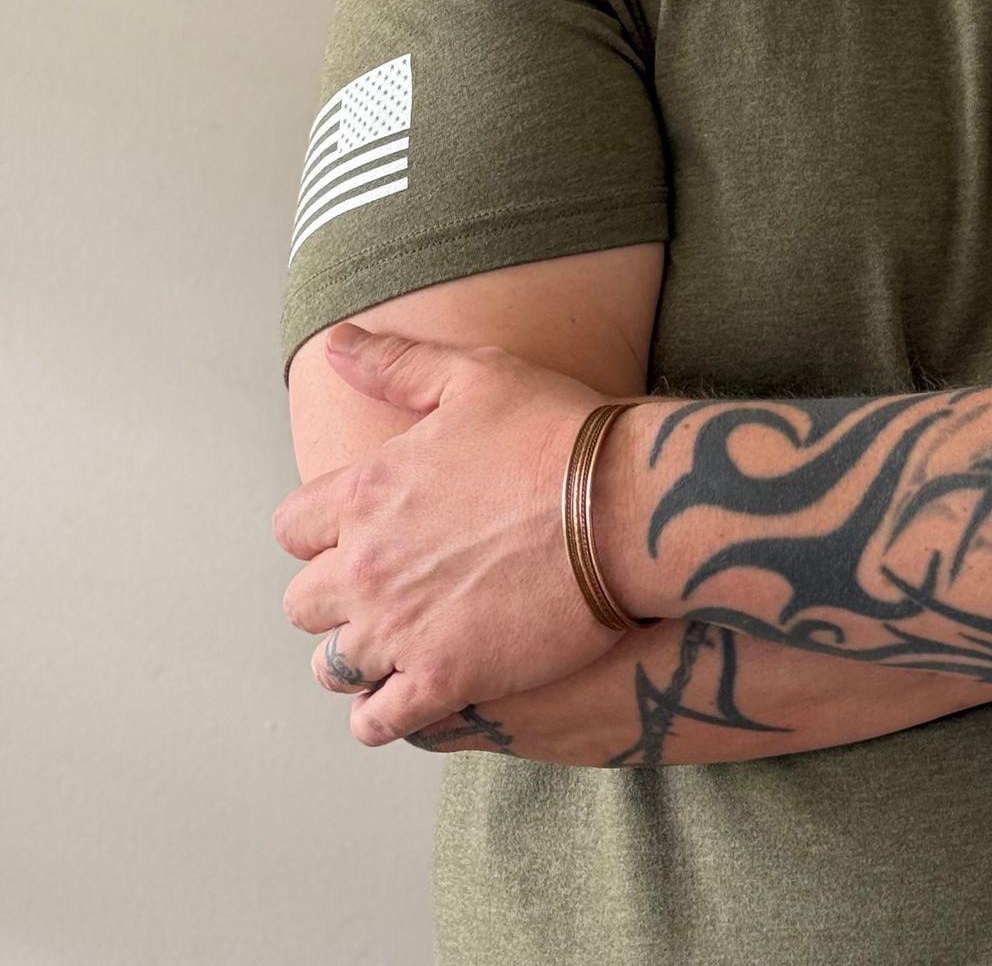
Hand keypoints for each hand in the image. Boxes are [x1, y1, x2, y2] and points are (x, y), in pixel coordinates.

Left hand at [273, 324, 624, 746]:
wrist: (624, 504)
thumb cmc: (556, 432)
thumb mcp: (475, 376)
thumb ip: (397, 365)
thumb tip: (337, 346)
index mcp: (365, 493)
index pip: (292, 529)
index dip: (321, 532)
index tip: (357, 533)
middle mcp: (367, 566)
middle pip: (304, 603)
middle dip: (336, 596)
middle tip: (384, 588)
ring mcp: (400, 629)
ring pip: (334, 666)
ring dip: (358, 657)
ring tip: (397, 645)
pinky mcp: (443, 679)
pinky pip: (379, 721)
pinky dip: (383, 715)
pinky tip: (410, 697)